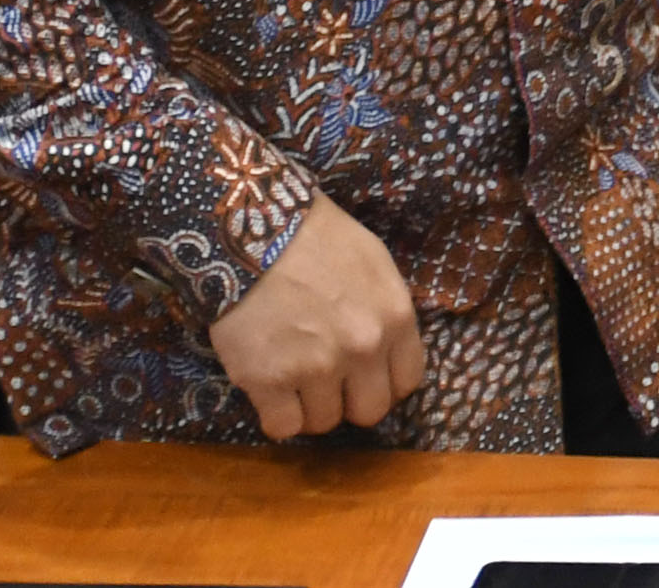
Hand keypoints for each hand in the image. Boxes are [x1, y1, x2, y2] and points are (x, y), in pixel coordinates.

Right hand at [209, 195, 422, 442]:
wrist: (250, 230)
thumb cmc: (315, 238)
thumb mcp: (373, 264)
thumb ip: (386, 311)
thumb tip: (387, 348)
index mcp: (396, 317)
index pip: (407, 381)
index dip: (384, 383)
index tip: (365, 378)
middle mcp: (363, 348)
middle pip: (369, 411)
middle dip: (349, 400)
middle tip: (327, 382)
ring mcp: (316, 367)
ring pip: (323, 422)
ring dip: (308, 406)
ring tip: (292, 377)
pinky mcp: (268, 380)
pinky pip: (282, 427)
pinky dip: (275, 416)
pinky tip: (269, 390)